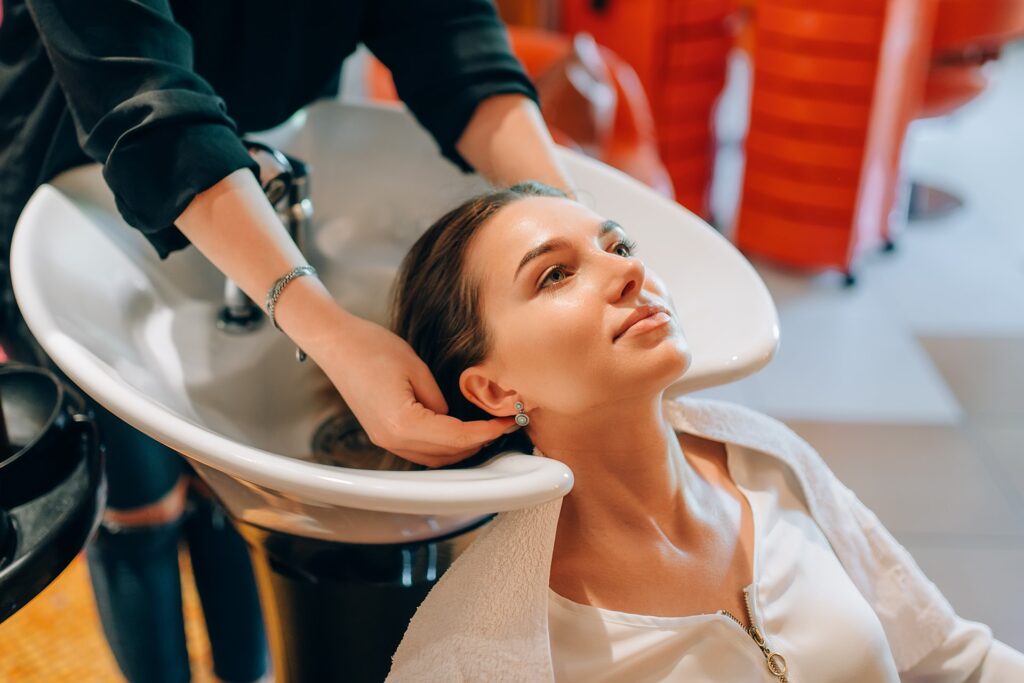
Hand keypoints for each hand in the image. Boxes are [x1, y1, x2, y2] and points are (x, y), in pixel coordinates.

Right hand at [313, 311, 517, 466]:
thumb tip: (454, 418)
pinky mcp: (383, 434)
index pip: (457, 437)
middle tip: (504, 424)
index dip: (487, 432)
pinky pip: (420, 451)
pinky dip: (443, 446)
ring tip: (487, 429)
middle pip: (447, 454)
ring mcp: (385, 440)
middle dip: (479, 442)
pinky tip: (458, 431)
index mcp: (402, 424)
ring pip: (434, 458)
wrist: (336, 344)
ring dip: (462, 448)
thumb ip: (440, 399)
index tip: (508, 422)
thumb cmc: (372, 348)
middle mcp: (392, 440)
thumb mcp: (417, 368)